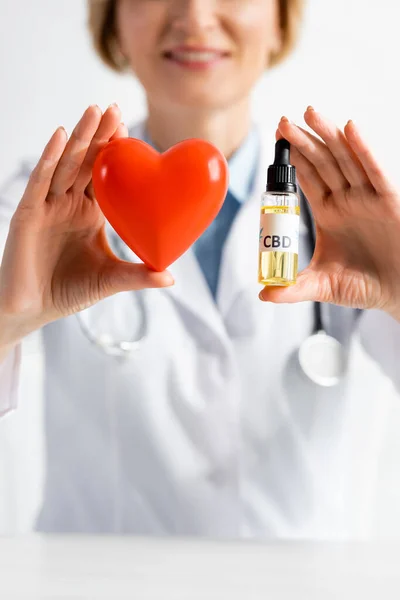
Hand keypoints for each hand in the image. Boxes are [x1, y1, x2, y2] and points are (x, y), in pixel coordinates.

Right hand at [0, 104, 173, 345]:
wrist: (32, 310)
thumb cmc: (68, 292)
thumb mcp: (110, 280)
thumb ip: (138, 276)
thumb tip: (172, 278)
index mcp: (90, 214)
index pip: (105, 176)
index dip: (116, 153)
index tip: (131, 128)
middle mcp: (69, 205)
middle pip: (85, 162)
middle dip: (100, 135)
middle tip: (115, 107)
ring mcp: (47, 207)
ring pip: (64, 165)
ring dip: (79, 137)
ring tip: (94, 111)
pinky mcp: (28, 214)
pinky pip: (39, 182)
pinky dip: (49, 158)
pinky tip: (60, 136)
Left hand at [259, 106, 399, 321]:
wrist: (398, 292)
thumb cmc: (364, 285)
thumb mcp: (323, 285)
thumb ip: (294, 287)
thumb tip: (264, 294)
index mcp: (329, 212)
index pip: (307, 178)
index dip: (293, 159)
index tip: (276, 139)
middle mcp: (346, 199)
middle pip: (322, 162)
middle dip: (303, 141)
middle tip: (282, 122)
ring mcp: (367, 197)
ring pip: (345, 159)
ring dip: (328, 135)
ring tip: (309, 113)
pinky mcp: (389, 200)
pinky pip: (375, 171)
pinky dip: (364, 150)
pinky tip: (350, 129)